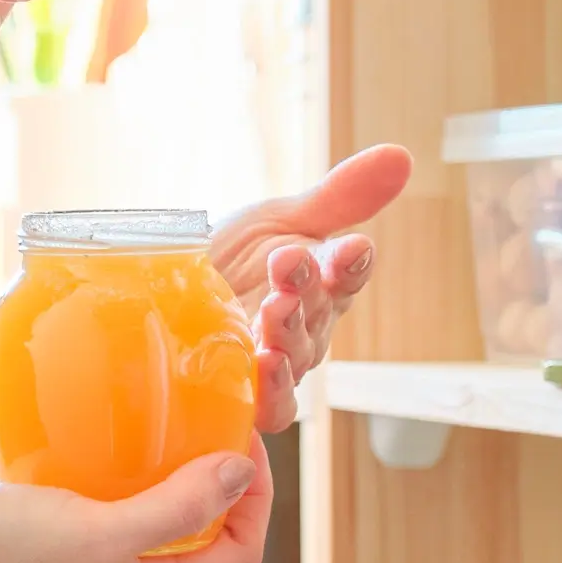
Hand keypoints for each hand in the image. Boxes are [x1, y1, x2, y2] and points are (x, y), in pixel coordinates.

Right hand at [0, 437, 272, 562]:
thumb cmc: (0, 556)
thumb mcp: (100, 530)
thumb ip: (175, 507)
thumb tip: (242, 472)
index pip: (239, 553)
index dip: (258, 500)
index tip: (242, 438)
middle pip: (205, 532)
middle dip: (223, 476)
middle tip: (215, 414)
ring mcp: (88, 559)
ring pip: (158, 513)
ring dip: (176, 467)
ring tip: (172, 413)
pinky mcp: (53, 533)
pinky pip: (110, 498)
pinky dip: (124, 465)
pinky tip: (107, 428)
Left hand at [210, 145, 412, 431]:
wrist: (161, 294)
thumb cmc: (231, 259)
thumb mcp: (277, 220)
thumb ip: (339, 196)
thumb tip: (400, 154)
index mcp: (321, 284)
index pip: (348, 272)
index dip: (351, 262)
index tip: (351, 248)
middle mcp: (304, 329)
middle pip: (317, 316)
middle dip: (306, 289)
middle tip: (288, 263)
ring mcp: (273, 366)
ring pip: (293, 363)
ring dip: (288, 339)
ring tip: (274, 313)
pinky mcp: (239, 397)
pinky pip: (265, 408)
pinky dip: (268, 394)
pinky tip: (259, 376)